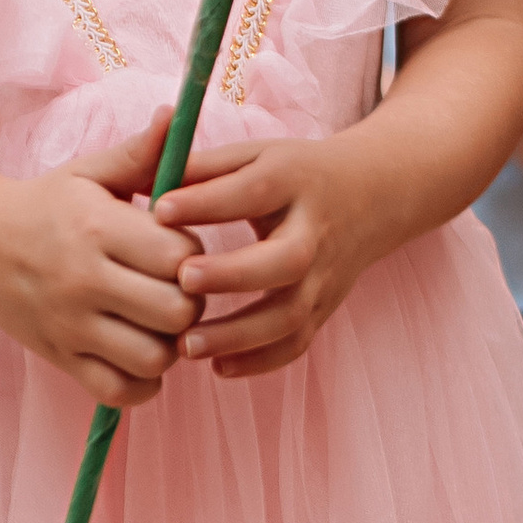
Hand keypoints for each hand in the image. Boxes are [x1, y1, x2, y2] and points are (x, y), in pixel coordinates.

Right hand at [0, 111, 200, 407]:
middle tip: (177, 289)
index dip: (192, 255)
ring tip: (158, 323)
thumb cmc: (48, 206)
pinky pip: (121, 391)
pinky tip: (138, 353)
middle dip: (190, 302)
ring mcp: (70, 325)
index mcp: (98, 228)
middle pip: (177, 311)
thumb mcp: (89, 174)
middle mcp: (84, 280)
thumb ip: (139, 154)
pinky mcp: (61, 359)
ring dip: (169, 345)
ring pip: (155, 357)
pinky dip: (141, 382)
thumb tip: (174, 117)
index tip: (177, 249)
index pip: (180, 255)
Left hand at [155, 126, 414, 381]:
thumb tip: (148, 177)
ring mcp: (325, 276)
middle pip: (285, 261)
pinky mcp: (326, 307)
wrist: (374, 195)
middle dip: (233, 274)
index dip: (207, 201)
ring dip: (239, 335)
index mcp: (294, 181)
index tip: (158, 210)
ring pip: (290, 314)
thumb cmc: (295, 174)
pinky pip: (297, 343)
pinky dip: (260, 361)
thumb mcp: (257, 155)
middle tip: (182, 280)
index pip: (252, 191)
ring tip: (186, 345)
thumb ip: (205, 168)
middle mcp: (315, 232)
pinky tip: (218, 367)